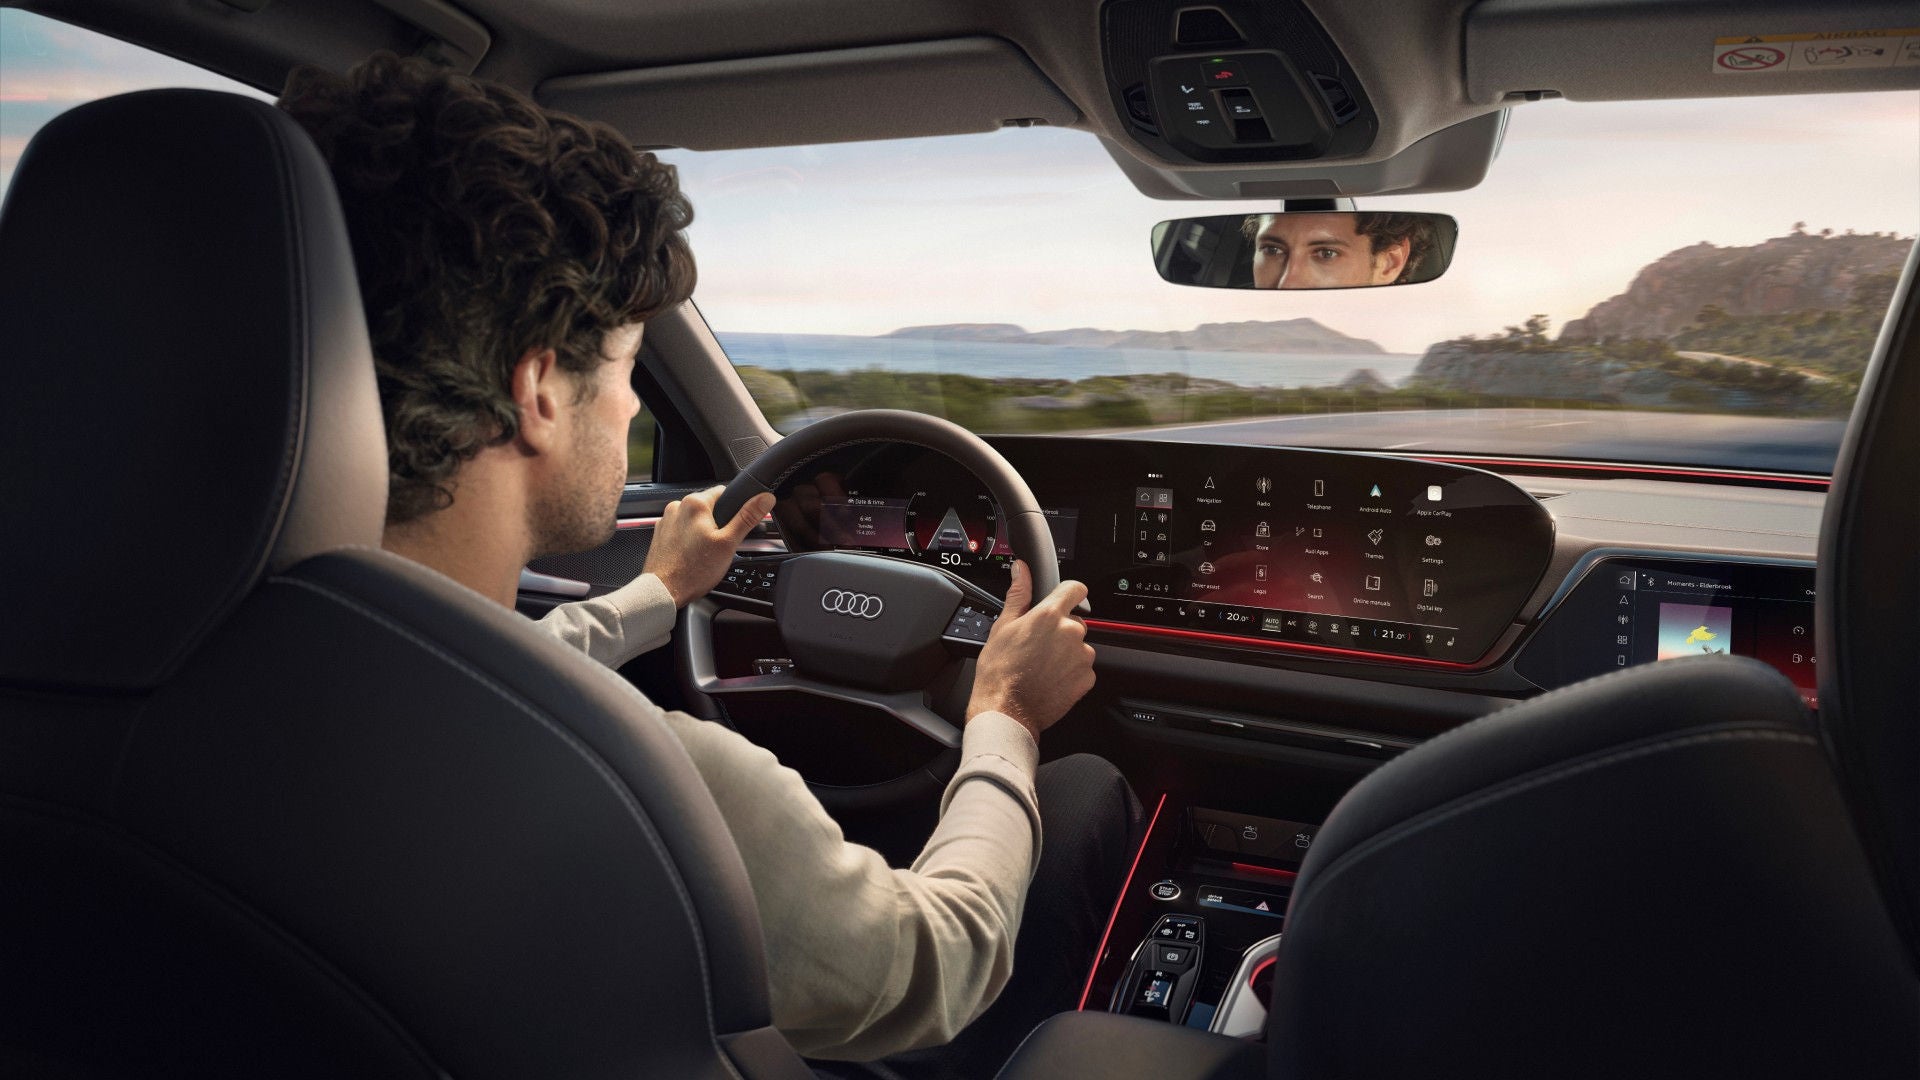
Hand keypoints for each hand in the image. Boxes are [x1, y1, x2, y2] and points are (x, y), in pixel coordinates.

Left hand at [643, 486, 775, 606]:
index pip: (723, 492)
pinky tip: (692, 556)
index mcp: (695, 503)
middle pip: (709, 507)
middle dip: (718, 523)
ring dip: (702, 532)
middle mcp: (677, 507)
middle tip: (721, 545)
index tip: (735, 525)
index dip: (734, 508)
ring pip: (694, 520)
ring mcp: (666, 521)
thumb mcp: (728, 543)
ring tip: (705, 554)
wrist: (663, 591)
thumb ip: (747, 518)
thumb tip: (764, 499)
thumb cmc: (693, 570)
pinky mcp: (660, 534)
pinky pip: (681, 531)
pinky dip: (688, 540)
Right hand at [966, 560, 1095, 740]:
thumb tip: (1021, 570)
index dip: (1068, 593)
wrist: (1006, 711)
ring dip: (1066, 653)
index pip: (1075, 589)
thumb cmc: (1000, 672)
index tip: (1063, 601)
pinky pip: (1083, 669)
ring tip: (1042, 666)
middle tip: (1039, 646)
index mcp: (1049, 615)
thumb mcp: (1003, 627)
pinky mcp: (1087, 678)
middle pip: (1075, 621)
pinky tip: (1050, 679)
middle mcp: (1070, 633)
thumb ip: (1018, 594)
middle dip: (1060, 630)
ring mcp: (1081, 656)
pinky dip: (1070, 672)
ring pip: (1079, 646)